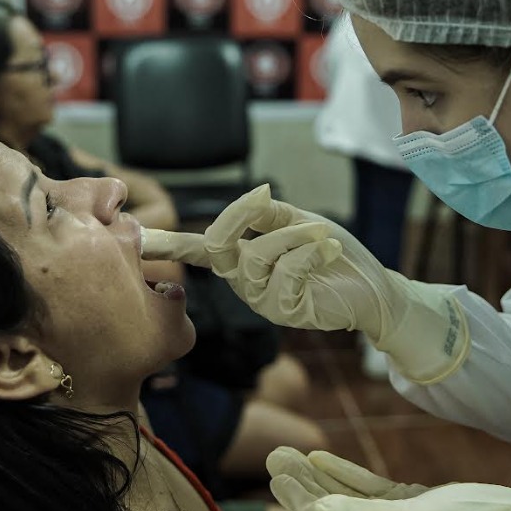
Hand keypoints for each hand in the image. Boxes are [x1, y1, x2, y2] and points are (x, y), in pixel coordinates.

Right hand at [142, 185, 468, 382]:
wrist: (372, 288)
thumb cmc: (333, 255)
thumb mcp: (298, 223)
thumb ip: (270, 215)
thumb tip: (253, 196)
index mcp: (242, 258)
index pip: (200, 249)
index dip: (169, 243)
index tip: (138, 236)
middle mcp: (244, 281)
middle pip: (217, 247)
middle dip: (238, 216)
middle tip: (267, 197)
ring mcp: (262, 300)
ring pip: (259, 255)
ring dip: (295, 236)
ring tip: (322, 234)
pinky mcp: (286, 313)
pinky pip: (287, 273)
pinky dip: (311, 253)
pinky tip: (329, 250)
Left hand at [267, 447, 510, 510]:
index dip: (300, 500)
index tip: (275, 475)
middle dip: (301, 485)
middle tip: (272, 457)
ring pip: (347, 498)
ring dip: (318, 476)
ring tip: (288, 453)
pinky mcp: (415, 504)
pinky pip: (372, 491)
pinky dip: (346, 475)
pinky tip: (321, 458)